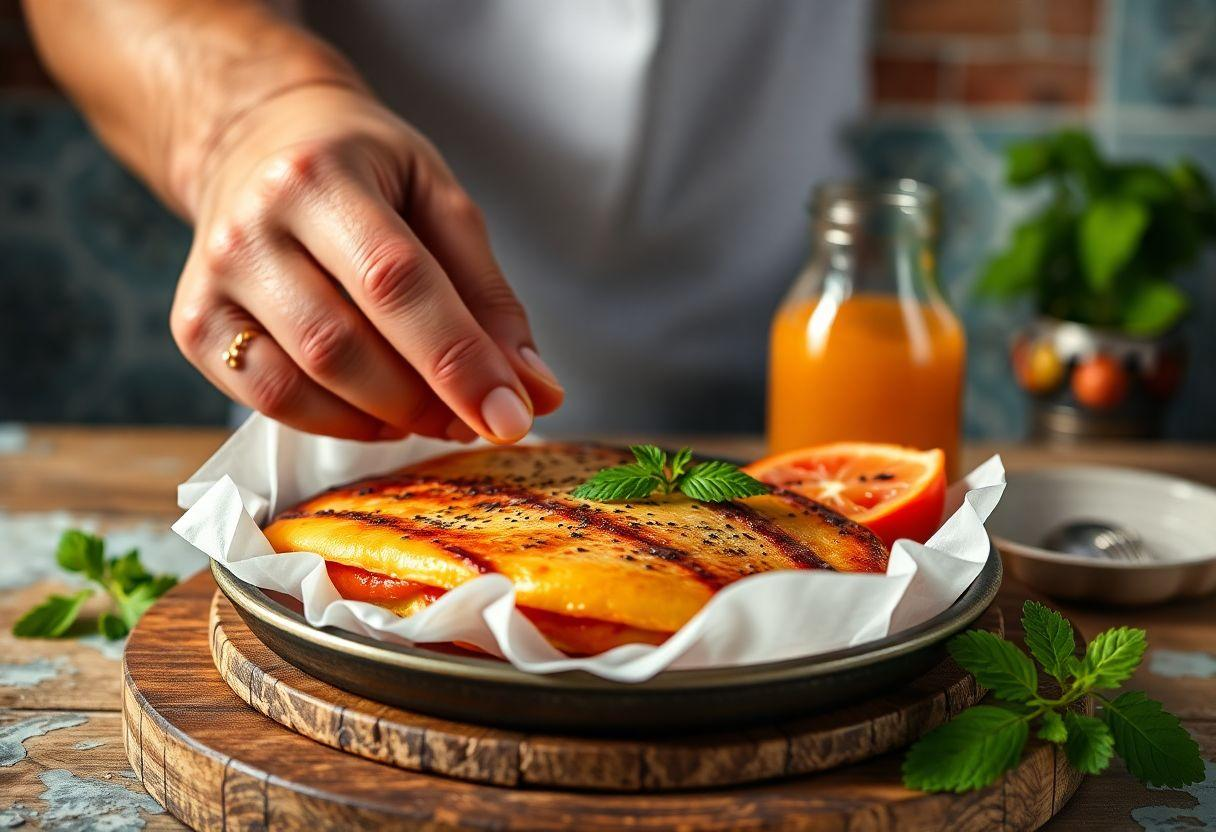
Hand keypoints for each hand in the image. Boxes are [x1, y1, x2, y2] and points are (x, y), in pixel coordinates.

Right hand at [170, 85, 562, 441]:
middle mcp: (251, 226)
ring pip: (302, 384)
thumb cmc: (364, 171)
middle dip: (425, 400)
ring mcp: (212, 279)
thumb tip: (536, 392)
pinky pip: (268, 401)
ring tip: (431, 409)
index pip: (396, 283)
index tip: (512, 415)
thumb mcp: (440, 201)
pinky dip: (337, 421)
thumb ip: (489, 297)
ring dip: (385, 418)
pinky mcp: (192, 326)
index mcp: (321, 175)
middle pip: (344, 346)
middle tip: (477, 415)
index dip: (458, 360)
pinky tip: (378, 409)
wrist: (254, 140)